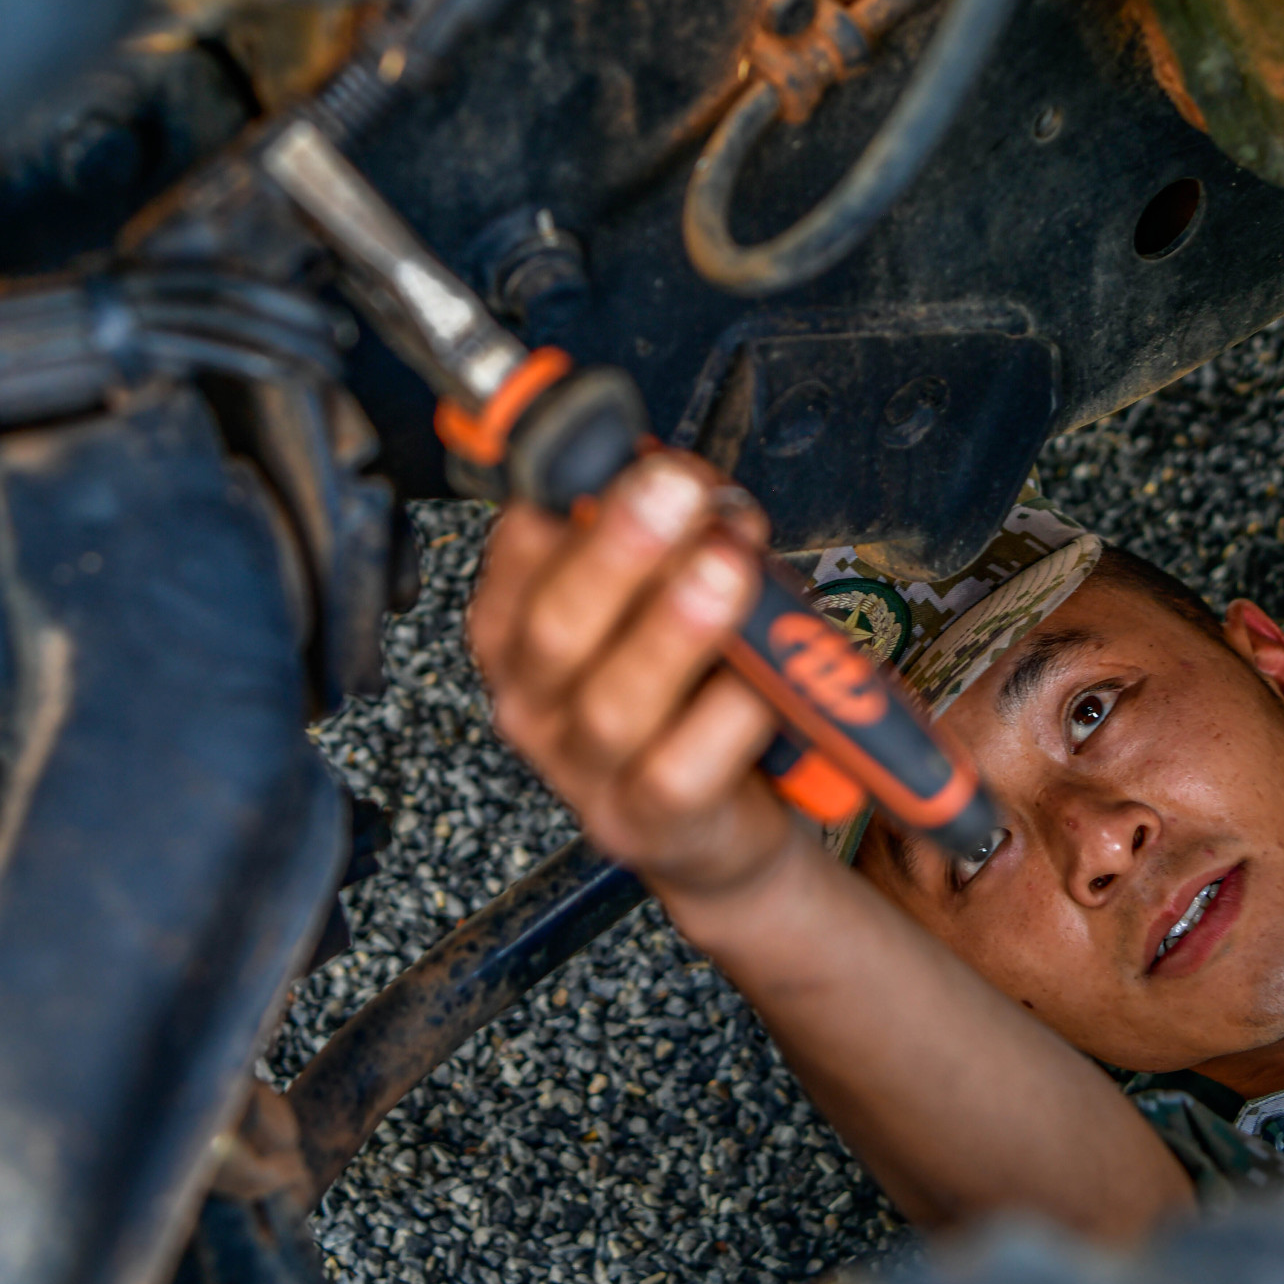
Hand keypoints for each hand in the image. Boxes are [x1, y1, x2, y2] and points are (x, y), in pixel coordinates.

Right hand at [468, 453, 796, 913]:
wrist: (722, 814)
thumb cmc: (693, 684)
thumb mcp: (671, 594)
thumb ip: (679, 540)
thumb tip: (704, 492)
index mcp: (519, 625)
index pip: (521, 547)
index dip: (585, 495)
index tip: (651, 459)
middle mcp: (534, 700)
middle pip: (555, 625)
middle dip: (620, 550)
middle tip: (677, 493)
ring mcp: (584, 771)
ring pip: (613, 704)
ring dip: (676, 628)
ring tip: (728, 571)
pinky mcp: (645, 824)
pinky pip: (680, 771)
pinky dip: (729, 719)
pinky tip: (764, 681)